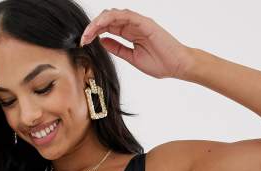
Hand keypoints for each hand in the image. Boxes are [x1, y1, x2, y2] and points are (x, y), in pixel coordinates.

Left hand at [79, 8, 194, 79]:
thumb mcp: (133, 58)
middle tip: (83, 39)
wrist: (177, 66)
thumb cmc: (160, 63)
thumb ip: (118, 49)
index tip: (84, 42)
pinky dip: (110, 18)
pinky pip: (124, 15)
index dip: (94, 33)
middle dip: (92, 28)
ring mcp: (138, 22)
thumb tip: (102, 42)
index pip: (108, 28)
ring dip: (98, 22)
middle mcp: (133, 25)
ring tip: (88, 33)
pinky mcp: (144, 22)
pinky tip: (100, 26)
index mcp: (130, 33)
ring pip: (113, 15)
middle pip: (107, 20)